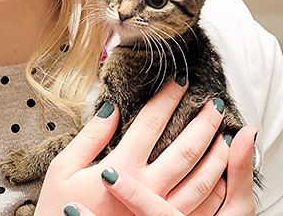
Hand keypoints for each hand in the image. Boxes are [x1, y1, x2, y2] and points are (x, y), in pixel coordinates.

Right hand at [34, 79, 255, 214]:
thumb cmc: (57, 211)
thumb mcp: (61, 170)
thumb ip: (89, 138)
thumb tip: (111, 110)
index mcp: (121, 169)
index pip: (151, 124)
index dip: (168, 98)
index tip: (180, 80)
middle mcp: (146, 190)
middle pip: (186, 150)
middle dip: (204, 123)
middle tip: (214, 103)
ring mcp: (159, 212)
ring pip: (201, 181)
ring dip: (217, 155)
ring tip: (225, 134)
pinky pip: (200, 208)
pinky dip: (214, 189)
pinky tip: (220, 175)